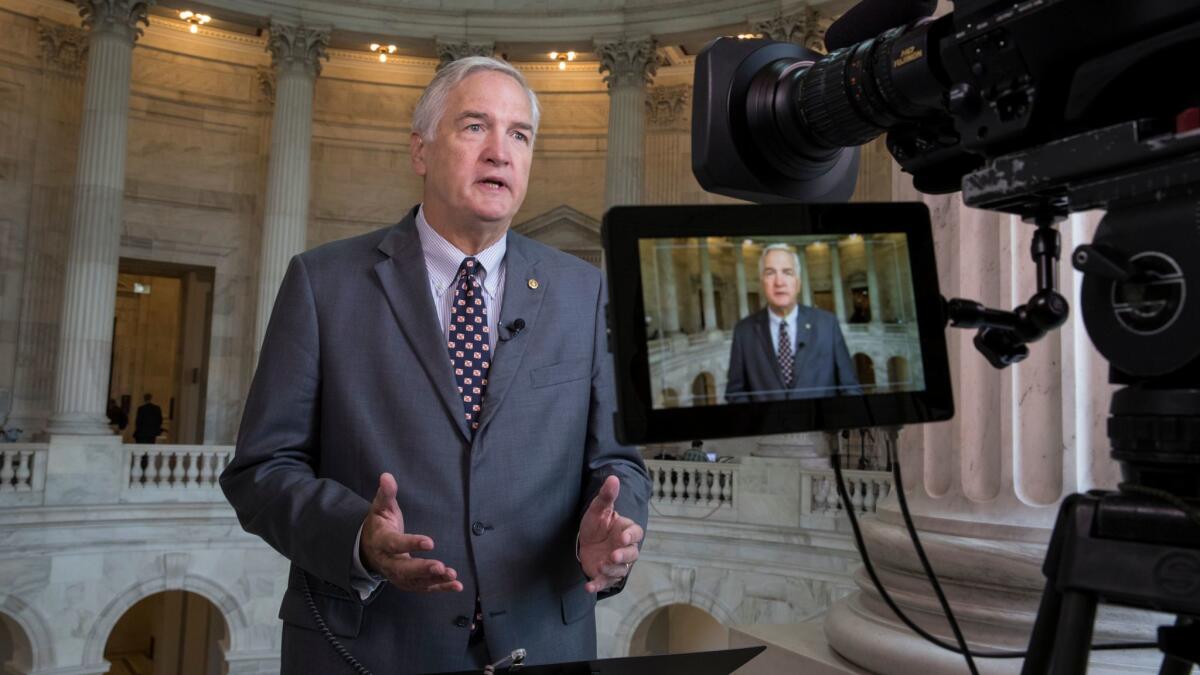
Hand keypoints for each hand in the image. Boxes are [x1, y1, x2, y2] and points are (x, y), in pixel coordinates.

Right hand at [361, 473, 463, 592]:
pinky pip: (423, 587)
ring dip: (434, 580)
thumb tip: (387, 476)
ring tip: (452, 575)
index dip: (411, 544)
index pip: (395, 544)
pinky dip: (440, 588)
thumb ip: (386, 494)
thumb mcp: (380, 508)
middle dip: (422, 569)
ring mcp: (397, 575)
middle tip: (440, 566)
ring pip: (415, 581)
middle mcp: (388, 562)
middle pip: (404, 569)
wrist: (368, 549)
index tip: (430, 542)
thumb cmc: (379, 525)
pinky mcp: (408, 582)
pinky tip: (456, 586)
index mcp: (381, 542)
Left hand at [578, 475, 644, 592]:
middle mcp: (624, 549)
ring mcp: (616, 563)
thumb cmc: (596, 524)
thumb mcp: (598, 509)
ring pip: (621, 570)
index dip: (631, 536)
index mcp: (626, 531)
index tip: (622, 537)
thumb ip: (606, 496)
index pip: (636, 533)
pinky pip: (605, 582)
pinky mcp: (605, 575)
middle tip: (613, 556)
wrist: (585, 542)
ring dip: (611, 570)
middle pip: (632, 555)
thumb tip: (613, 478)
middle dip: (624, 556)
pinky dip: (598, 585)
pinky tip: (589, 587)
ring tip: (600, 566)